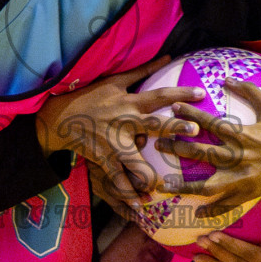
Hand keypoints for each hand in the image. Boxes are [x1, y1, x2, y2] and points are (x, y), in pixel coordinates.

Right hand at [36, 57, 203, 206]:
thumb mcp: (115, 81)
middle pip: (152, 124)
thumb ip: (143, 70)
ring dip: (147, 173)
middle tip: (195, 131)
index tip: (200, 95)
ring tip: (161, 187)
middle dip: (174, 126)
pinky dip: (127, 192)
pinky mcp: (103, 158)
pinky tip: (140, 206)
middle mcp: (124, 121)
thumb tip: (168, 55)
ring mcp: (113, 142)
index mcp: (129, 102)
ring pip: (133, 159)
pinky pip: (117, 177)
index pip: (159, 96)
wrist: (60, 117)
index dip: (179, 94)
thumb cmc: (91, 97)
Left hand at [156, 79, 260, 217]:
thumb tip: (226, 79)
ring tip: (164, 186)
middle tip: (158, 145)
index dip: (192, 114)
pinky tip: (195, 213)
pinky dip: (212, 210)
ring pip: (210, 185)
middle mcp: (241, 157)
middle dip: (179, 149)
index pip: (212, 123)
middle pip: (204, 154)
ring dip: (186, 186)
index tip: (173, 108)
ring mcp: (244, 178)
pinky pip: (228, 204)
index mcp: (245, 135)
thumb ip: (249, 91)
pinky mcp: (250, 193)